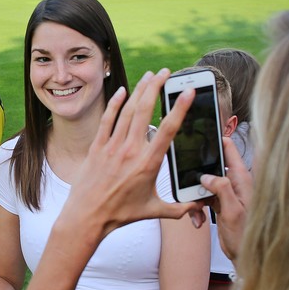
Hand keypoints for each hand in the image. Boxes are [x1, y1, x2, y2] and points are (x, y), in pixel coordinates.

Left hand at [57, 70, 201, 249]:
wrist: (87, 217)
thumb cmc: (120, 215)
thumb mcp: (154, 211)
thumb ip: (180, 208)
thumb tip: (201, 206)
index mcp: (148, 164)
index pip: (167, 130)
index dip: (179, 108)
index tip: (187, 91)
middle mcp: (130, 151)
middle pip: (145, 111)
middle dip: (156, 87)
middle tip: (165, 72)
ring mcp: (111, 147)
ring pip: (127, 111)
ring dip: (139, 90)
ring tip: (149, 75)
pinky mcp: (96, 148)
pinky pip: (106, 120)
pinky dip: (114, 104)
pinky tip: (121, 90)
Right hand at [196, 138, 252, 260]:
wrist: (246, 255)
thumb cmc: (247, 235)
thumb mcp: (232, 211)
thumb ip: (222, 189)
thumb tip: (206, 176)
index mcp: (242, 180)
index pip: (230, 151)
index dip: (217, 142)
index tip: (202, 139)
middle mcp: (234, 184)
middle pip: (210, 169)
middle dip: (197, 180)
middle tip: (192, 194)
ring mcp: (227, 194)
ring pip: (203, 186)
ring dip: (195, 198)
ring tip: (196, 213)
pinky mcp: (220, 203)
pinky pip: (203, 199)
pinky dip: (197, 208)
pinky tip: (198, 221)